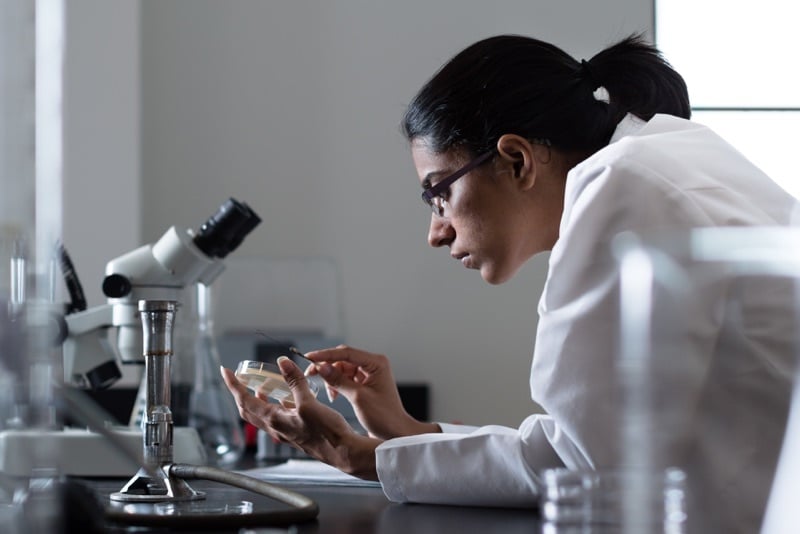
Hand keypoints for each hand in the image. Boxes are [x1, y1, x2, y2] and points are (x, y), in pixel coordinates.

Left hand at [220, 357, 380, 479]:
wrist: (343, 452)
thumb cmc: (326, 433)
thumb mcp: (309, 403)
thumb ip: (295, 382)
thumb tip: (283, 363)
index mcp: (274, 420)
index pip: (245, 401)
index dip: (234, 385)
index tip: (226, 372)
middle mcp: (276, 428)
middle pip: (249, 410)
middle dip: (241, 394)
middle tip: (239, 380)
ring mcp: (286, 431)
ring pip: (263, 415)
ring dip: (258, 400)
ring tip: (261, 386)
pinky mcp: (296, 432)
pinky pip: (278, 417)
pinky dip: (275, 405)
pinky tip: (287, 399)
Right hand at [305, 345, 439, 439]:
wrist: (395, 432)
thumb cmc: (384, 416)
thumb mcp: (358, 397)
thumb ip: (339, 380)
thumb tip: (321, 367)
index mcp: (376, 363)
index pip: (346, 353)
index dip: (325, 355)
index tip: (309, 357)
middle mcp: (373, 365)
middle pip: (343, 359)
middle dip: (327, 367)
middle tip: (310, 374)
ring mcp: (369, 373)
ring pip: (342, 368)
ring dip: (332, 378)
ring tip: (330, 393)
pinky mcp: (364, 382)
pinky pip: (345, 377)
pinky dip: (337, 384)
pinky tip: (334, 395)